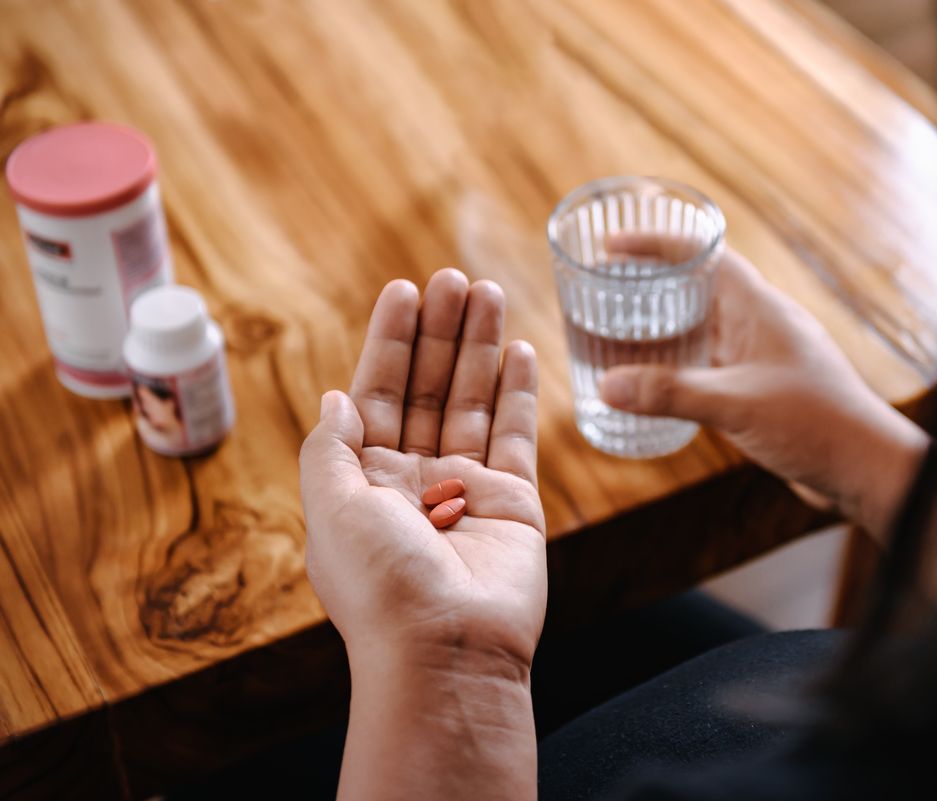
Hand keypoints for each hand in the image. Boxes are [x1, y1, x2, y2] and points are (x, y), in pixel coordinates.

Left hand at [300, 270, 544, 671]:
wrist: (445, 650)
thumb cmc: (380, 587)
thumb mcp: (329, 509)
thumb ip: (331, 447)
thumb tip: (337, 397)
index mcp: (365, 481)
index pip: (378, 394)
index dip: (390, 344)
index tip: (403, 292)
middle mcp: (416, 479)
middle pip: (430, 388)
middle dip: (441, 333)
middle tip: (454, 278)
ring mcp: (468, 489)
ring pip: (475, 402)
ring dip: (480, 347)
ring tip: (488, 292)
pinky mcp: (515, 503)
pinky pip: (517, 437)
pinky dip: (520, 394)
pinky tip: (520, 350)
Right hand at [599, 234, 927, 535]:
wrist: (865, 468)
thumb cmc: (816, 424)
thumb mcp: (735, 405)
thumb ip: (670, 393)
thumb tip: (606, 386)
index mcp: (760, 307)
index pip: (703, 255)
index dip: (656, 245)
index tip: (612, 247)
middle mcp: (761, 324)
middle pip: (697, 289)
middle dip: (650, 287)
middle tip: (604, 293)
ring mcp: (763, 357)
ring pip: (703, 330)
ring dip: (663, 330)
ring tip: (616, 336)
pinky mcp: (763, 390)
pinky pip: (711, 365)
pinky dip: (679, 367)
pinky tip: (655, 386)